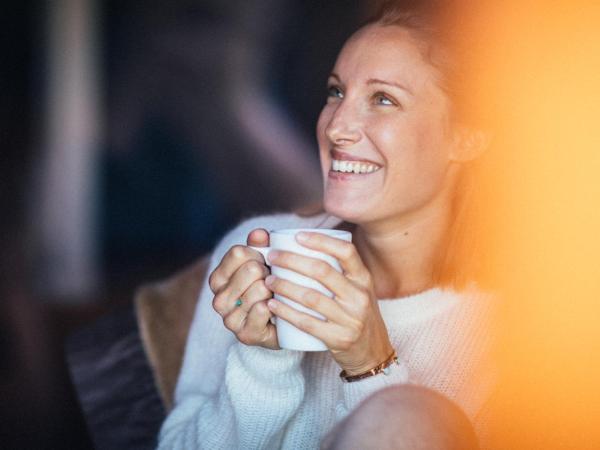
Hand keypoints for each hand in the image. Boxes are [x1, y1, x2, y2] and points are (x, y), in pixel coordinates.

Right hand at [209, 229, 277, 348]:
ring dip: (275, 291)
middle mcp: (218, 299)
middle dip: (269, 272)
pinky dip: (274, 307)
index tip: (265, 263)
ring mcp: (229, 319)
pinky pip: (262, 310)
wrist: (278, 328)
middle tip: (273, 283)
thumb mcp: (263, 263)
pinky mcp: (245, 334)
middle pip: (251, 269)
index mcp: (218, 278)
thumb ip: (260, 245)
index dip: (258, 254)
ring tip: (276, 297)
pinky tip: (276, 309)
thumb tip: (259, 234)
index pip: (238, 252)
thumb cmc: (268, 290)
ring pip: (260, 289)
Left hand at [265, 232, 393, 374]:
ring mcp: (350, 319)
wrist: (373, 353)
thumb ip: (340, 272)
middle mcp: (359, 297)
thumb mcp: (358, 290)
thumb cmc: (357, 315)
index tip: (297, 236)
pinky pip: (307, 323)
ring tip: (268, 280)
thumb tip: (305, 246)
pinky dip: (286, 312)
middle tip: (272, 256)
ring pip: (311, 297)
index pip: (346, 251)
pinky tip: (272, 305)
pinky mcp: (339, 339)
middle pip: (322, 271)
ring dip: (284, 286)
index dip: (321, 240)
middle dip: (292, 260)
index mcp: (364, 279)